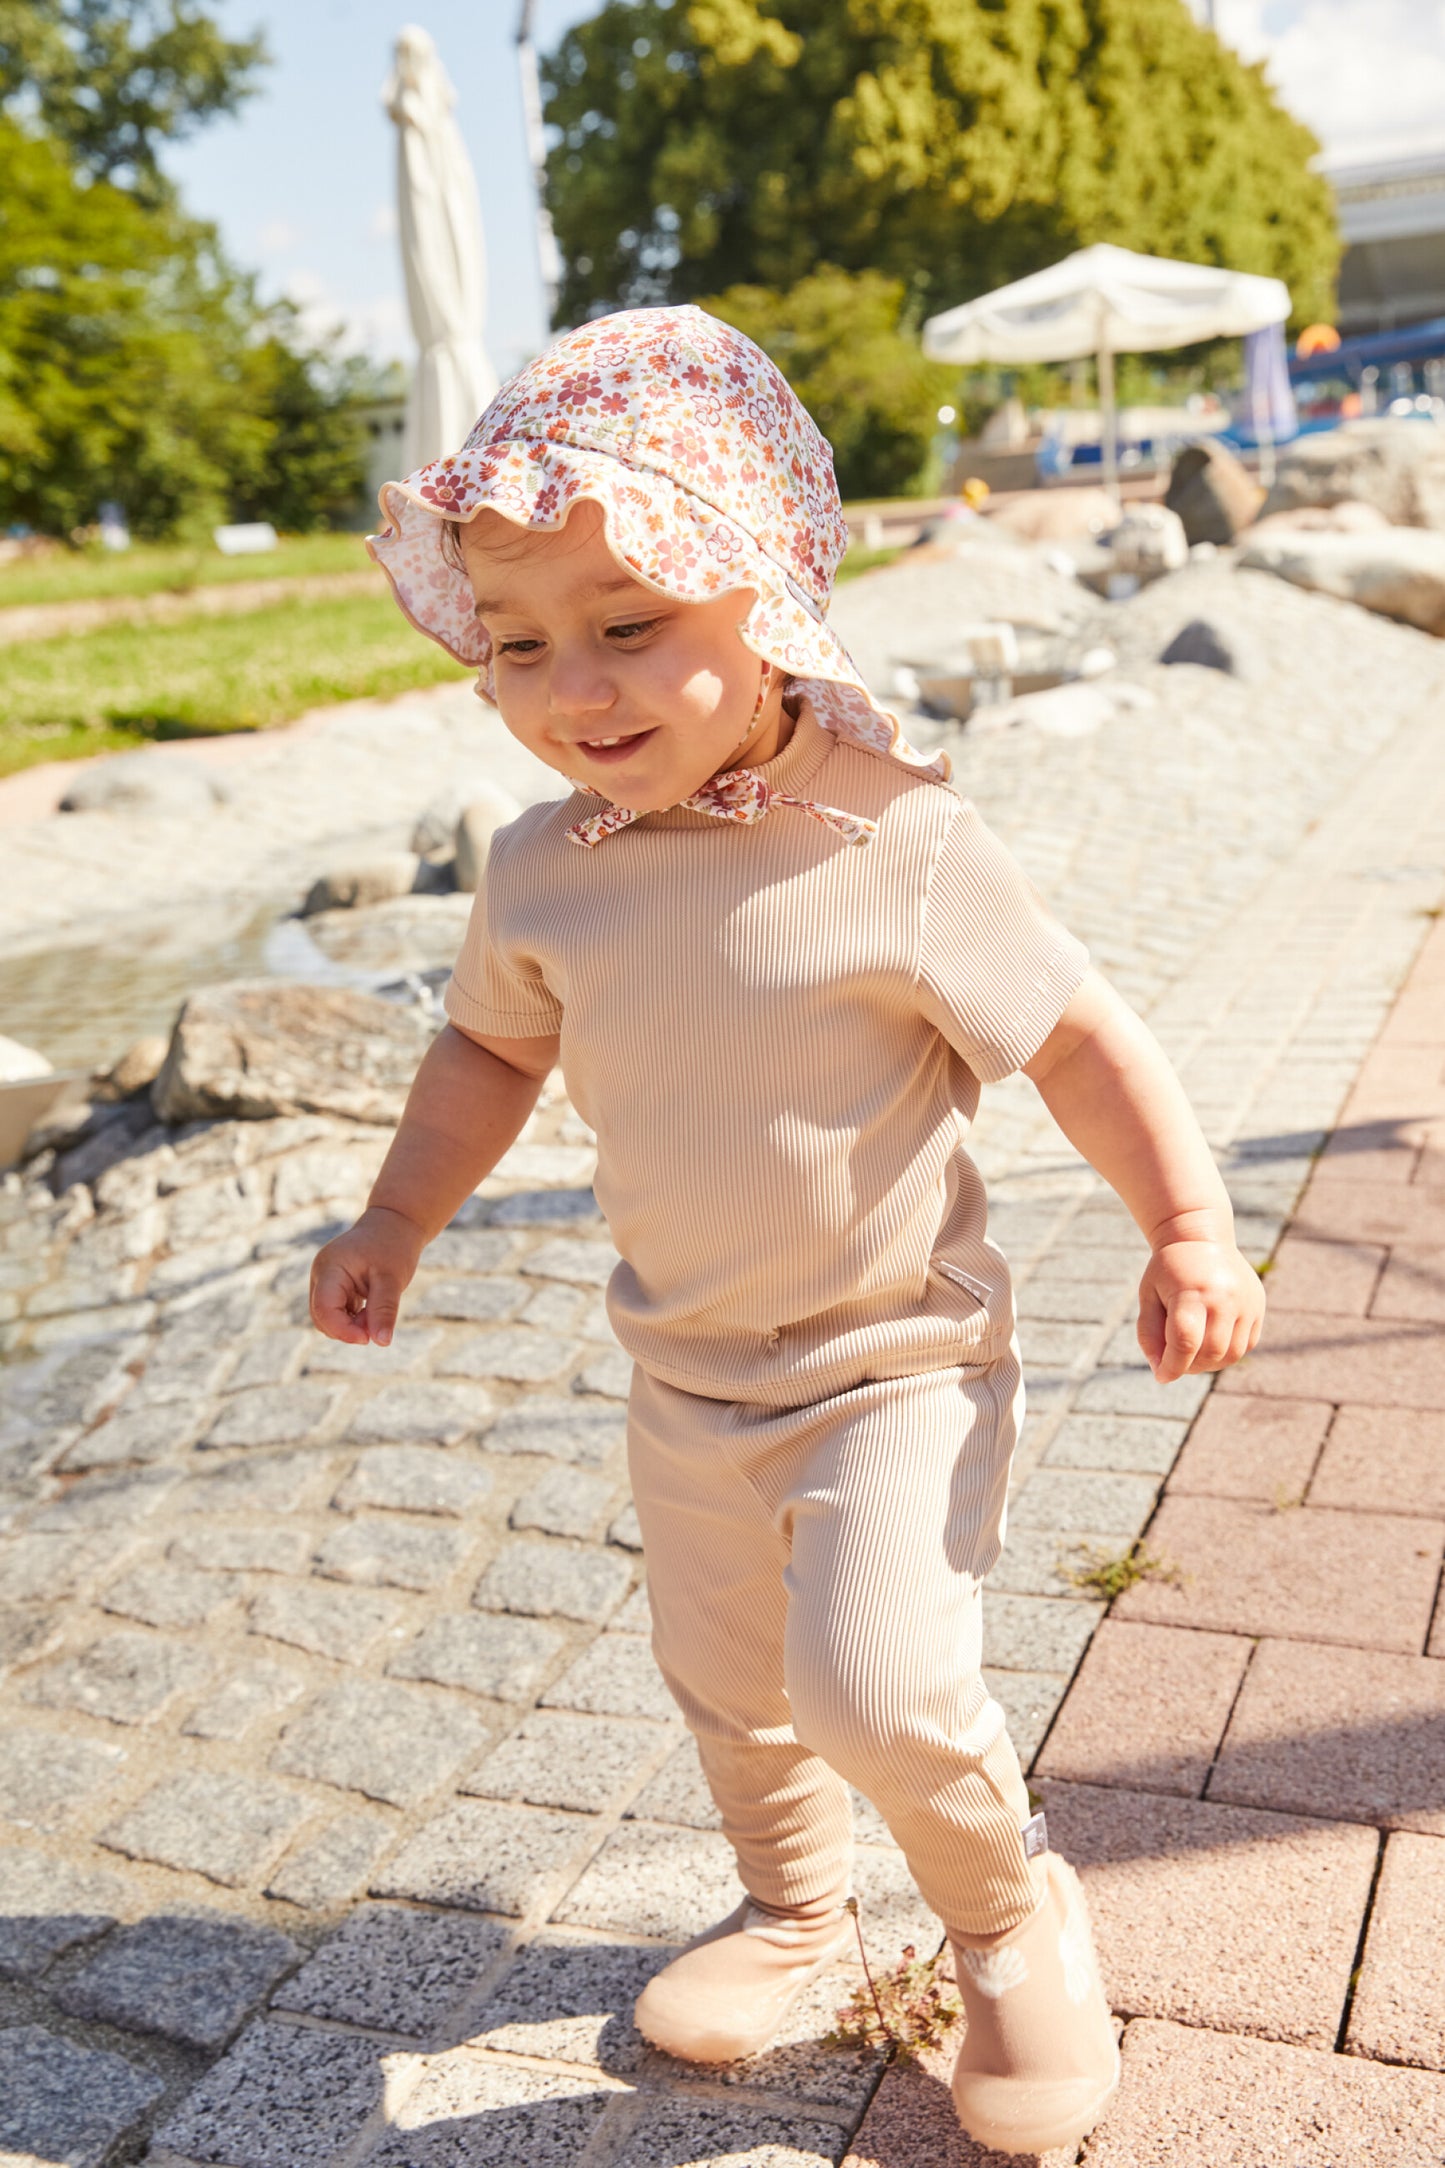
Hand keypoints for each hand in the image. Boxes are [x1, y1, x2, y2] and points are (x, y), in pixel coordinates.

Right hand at [310, 1206, 425, 1346]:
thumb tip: (381, 1342)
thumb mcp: (393, 1279)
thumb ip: (384, 1310)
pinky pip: (336, 1312)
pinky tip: (372, 1310)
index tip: (368, 1338)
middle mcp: (321, 1274)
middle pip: (322, 1317)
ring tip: (376, 1314)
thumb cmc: (394, 1247)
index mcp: (330, 1267)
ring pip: (327, 1318)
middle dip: (347, 1330)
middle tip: (377, 1324)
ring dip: (351, 1325)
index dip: (343, 1330)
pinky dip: (353, 1319)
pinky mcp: (332, 1286)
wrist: (395, 1224)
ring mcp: (324, 1280)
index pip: (324, 1309)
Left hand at [1137, 1239, 1264, 1383]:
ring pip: (1231, 1354)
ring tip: (1192, 1353)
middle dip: (1190, 1366)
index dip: (1172, 1366)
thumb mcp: (1148, 1296)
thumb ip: (1149, 1334)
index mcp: (1191, 1291)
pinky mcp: (1258, 1306)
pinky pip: (1246, 1345)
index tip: (1162, 1375)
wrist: (1200, 1238)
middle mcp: (1224, 1297)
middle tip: (1175, 1362)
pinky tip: (1210, 1340)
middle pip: (1210, 1352)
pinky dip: (1227, 1352)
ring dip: (1210, 1363)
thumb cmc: (1168, 1271)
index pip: (1185, 1341)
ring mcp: (1246, 1302)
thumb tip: (1162, 1373)